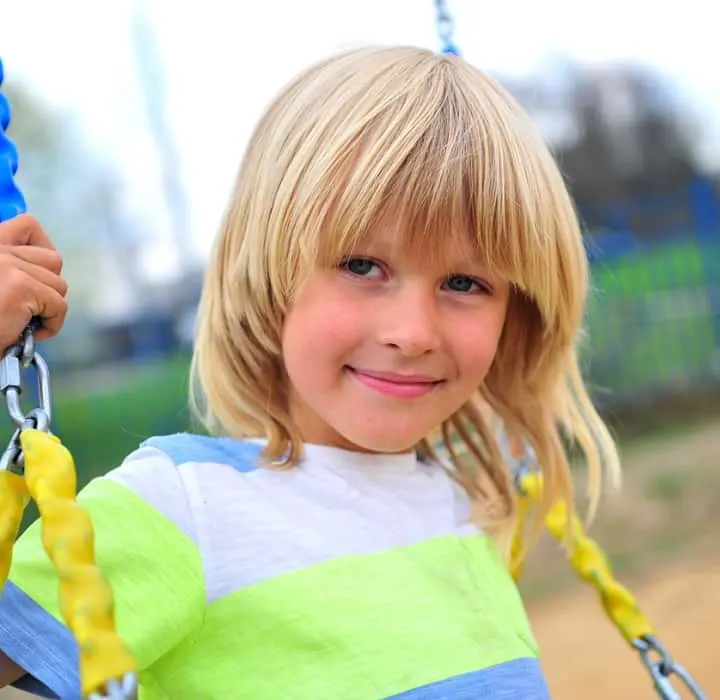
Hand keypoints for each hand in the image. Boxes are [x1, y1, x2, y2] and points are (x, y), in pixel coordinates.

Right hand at [0, 214, 67, 352]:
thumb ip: (9, 266)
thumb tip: (42, 269)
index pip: (28, 226)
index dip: (42, 249)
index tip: (38, 273)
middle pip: (52, 260)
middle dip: (48, 286)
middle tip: (31, 306)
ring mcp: (8, 266)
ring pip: (59, 284)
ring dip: (49, 308)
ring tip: (27, 321)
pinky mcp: (20, 288)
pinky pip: (59, 306)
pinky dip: (52, 324)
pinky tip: (30, 333)